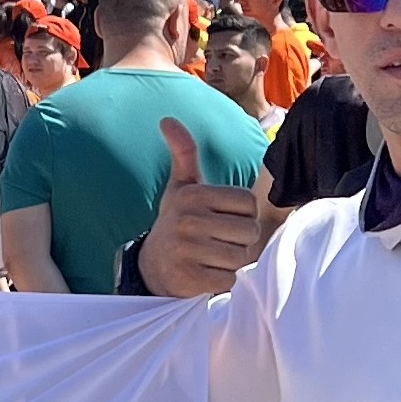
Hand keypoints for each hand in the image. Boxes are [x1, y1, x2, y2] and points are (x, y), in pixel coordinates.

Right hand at [136, 119, 262, 298]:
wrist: (152, 267)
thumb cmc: (177, 222)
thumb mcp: (181, 187)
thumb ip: (183, 153)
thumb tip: (167, 119)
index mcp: (192, 194)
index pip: (248, 204)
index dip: (242, 216)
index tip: (221, 221)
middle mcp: (187, 219)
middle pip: (248, 231)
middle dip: (239, 242)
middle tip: (218, 243)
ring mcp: (186, 249)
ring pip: (240, 257)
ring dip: (232, 263)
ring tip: (212, 259)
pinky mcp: (187, 278)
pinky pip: (228, 280)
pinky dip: (222, 282)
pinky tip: (205, 275)